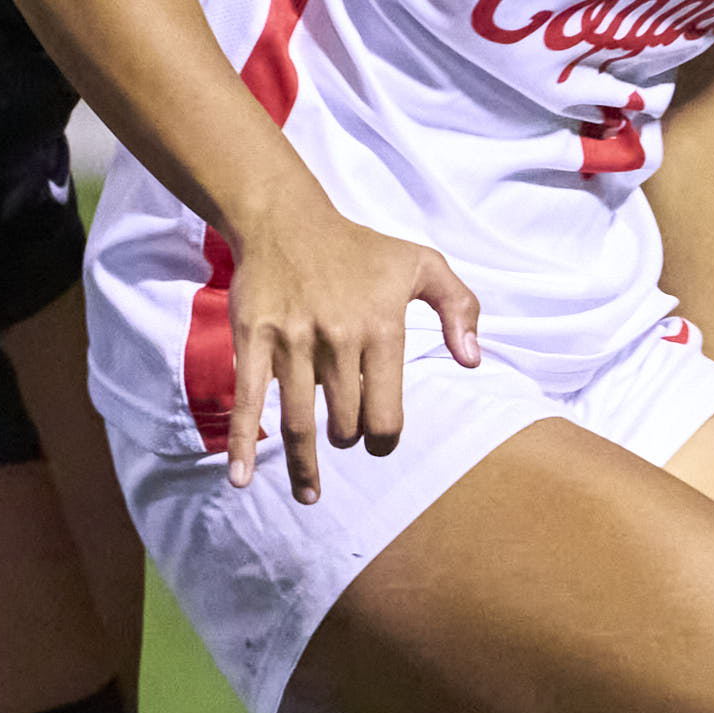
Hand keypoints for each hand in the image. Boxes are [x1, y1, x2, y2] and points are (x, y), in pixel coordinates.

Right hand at [226, 197, 480, 498]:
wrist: (287, 219)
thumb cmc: (360, 248)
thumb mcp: (422, 264)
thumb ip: (459, 308)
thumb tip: (472, 361)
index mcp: (382, 328)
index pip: (386, 414)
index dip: (384, 440)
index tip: (378, 442)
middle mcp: (338, 339)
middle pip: (344, 422)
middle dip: (347, 439)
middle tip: (345, 436)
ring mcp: (292, 341)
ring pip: (299, 422)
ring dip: (305, 465)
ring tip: (310, 493)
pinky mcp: (254, 340)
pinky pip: (248, 401)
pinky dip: (243, 444)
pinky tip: (241, 480)